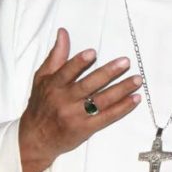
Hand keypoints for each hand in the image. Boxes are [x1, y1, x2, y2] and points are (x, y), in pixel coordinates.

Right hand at [18, 28, 141, 171]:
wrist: (35, 138)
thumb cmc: (41, 104)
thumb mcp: (42, 78)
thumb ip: (56, 56)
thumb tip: (63, 32)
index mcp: (53, 86)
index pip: (67, 72)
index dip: (79, 62)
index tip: (92, 53)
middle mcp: (64, 100)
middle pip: (88, 85)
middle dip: (108, 73)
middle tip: (125, 62)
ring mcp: (76, 116)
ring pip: (101, 101)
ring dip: (121, 89)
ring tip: (137, 80)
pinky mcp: (86, 129)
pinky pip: (107, 117)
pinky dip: (122, 108)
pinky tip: (134, 99)